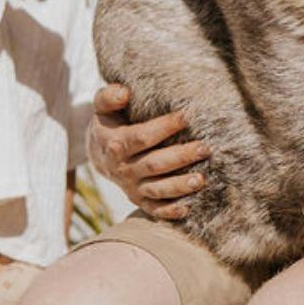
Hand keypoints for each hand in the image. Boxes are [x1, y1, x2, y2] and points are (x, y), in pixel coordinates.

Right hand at [86, 83, 210, 218]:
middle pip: (154, 164)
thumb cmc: (110, 123)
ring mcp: (131, 187)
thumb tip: (124, 92)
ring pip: (157, 190)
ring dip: (180, 186)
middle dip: (180, 157)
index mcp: (116, 144)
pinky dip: (170, 212)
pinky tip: (188, 208)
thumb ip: (110, 97)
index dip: (164, 127)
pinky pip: (154, 209)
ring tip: (202, 179)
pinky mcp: (139, 200)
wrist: (99, 153)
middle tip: (204, 148)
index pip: (142, 137)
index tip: (187, 116)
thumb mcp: (103, 106)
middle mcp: (123, 169)